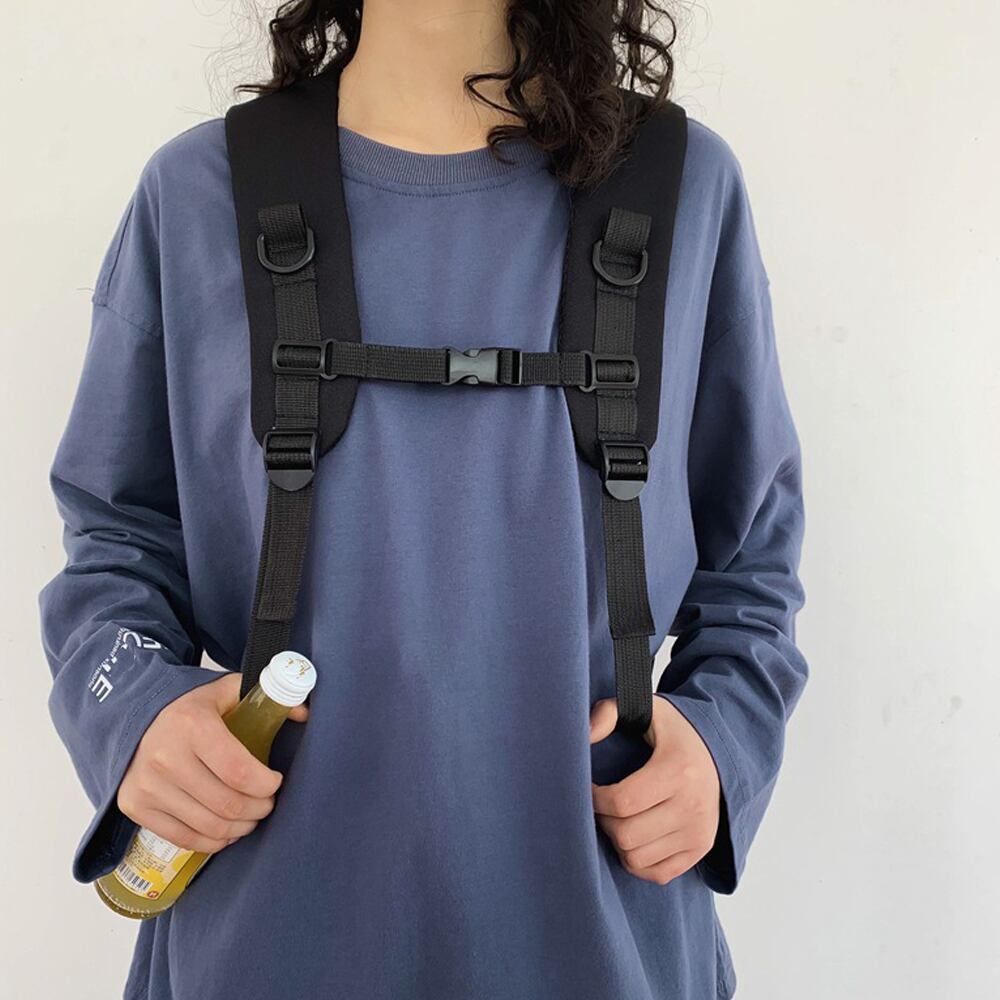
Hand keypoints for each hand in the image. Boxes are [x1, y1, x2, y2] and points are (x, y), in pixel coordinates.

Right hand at [116, 672, 308, 853]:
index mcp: (191, 724)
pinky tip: (227, 830)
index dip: (266, 784)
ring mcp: (147, 786)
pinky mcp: (135, 806)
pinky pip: (184, 839)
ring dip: (240, 827)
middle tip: (267, 803)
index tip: (275, 781)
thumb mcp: (227, 691)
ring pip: (209, 826)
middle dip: (258, 808)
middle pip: (227, 803)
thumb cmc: (192, 708)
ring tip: (250, 816)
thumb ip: (266, 696)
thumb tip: (304, 713)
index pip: (239, 771)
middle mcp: (165, 757)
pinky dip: (214, 841)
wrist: (135, 718)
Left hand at [590, 694, 719, 885]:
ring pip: (636, 858)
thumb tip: (584, 734)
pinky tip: (634, 836)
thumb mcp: (647, 710)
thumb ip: (608, 713)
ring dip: (618, 840)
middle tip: (603, 803)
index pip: (621, 801)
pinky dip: (637, 860)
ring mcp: (699, 833)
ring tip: (618, 818)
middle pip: (626, 835)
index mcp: (678, 769)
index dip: (594, 798)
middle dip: (604, 820)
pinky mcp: (700, 850)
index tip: (590, 786)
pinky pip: (656, 873)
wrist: (720, 753)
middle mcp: (693, 806)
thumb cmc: (674, 732)